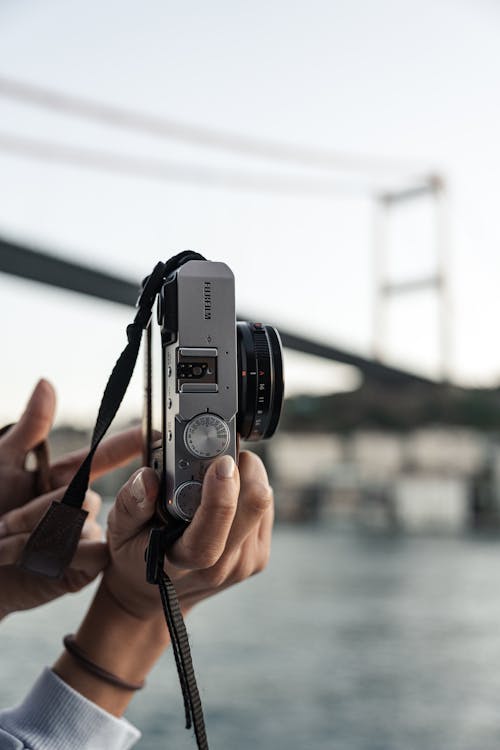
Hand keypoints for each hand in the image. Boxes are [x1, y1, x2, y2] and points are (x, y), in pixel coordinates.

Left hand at [0, 379, 142, 617]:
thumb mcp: (1, 464)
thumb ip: (31, 427)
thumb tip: (46, 384)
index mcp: (65, 478)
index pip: (107, 455)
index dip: (132, 442)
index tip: (156, 429)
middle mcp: (78, 506)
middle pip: (87, 497)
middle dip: (44, 508)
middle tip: (7, 521)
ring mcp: (82, 537)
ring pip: (84, 526)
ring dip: (42, 534)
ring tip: (9, 545)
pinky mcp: (82, 568)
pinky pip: (91, 554)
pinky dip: (60, 554)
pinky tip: (34, 558)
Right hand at [52, 451, 272, 716]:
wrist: (150, 596)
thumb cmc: (134, 554)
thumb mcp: (119, 530)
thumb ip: (130, 503)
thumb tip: (148, 478)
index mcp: (180, 564)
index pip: (209, 539)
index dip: (220, 497)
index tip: (220, 462)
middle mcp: (218, 568)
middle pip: (252, 509)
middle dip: (242, 469)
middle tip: (220, 451)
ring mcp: (243, 565)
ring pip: (263, 504)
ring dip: (246, 477)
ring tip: (219, 472)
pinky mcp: (259, 558)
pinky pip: (266, 510)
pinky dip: (250, 490)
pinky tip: (228, 491)